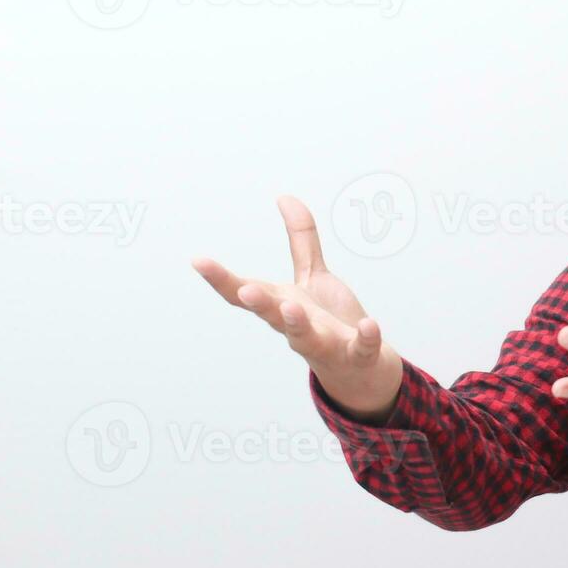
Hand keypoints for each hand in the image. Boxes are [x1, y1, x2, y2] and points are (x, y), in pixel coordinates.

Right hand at [192, 196, 403, 418]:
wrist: (359, 369)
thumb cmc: (327, 321)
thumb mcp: (312, 276)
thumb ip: (301, 240)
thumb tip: (285, 198)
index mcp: (282, 306)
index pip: (245, 294)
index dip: (221, 279)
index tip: (199, 260)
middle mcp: (297, 327)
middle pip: (272, 316)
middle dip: (259, 303)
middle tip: (245, 290)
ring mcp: (326, 343)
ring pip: (307, 337)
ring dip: (298, 323)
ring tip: (291, 307)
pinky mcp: (357, 353)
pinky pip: (361, 346)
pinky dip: (366, 337)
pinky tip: (369, 324)